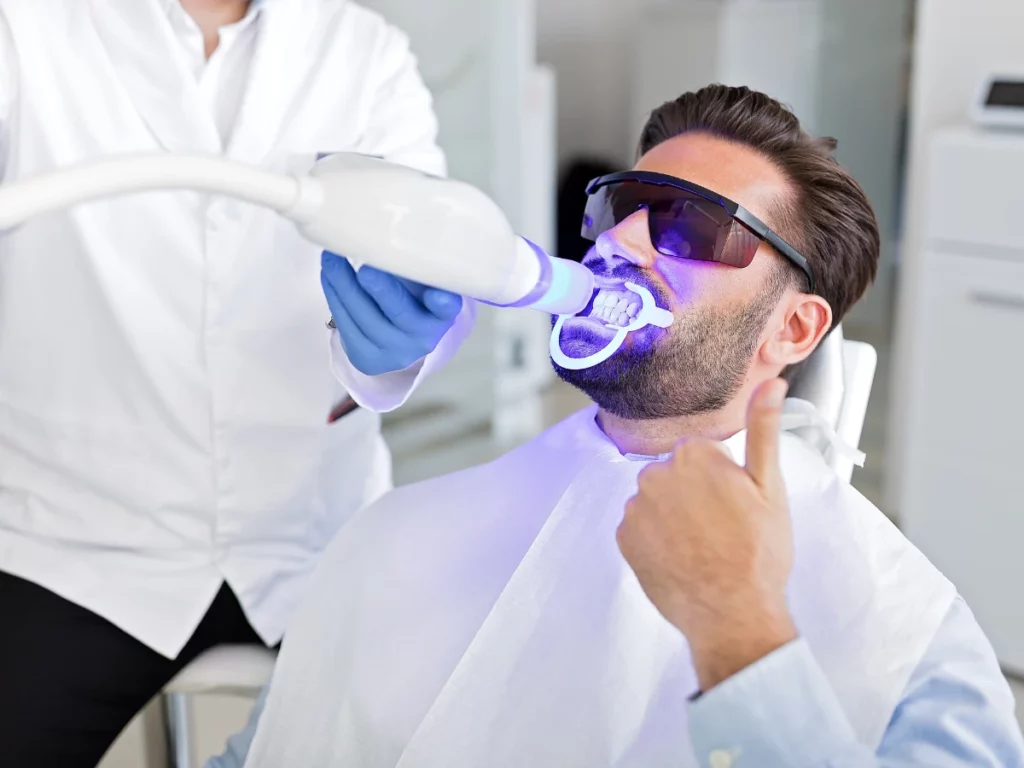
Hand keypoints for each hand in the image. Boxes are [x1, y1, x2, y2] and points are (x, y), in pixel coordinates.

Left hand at [321, 251, 463, 375]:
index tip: (437, 293)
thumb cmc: (413, 296)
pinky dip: (335, 298)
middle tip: (366, 267)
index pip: (447, 308)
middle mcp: (423, 337)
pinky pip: (347, 328)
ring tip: (331, 258)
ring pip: (366, 320)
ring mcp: (395, 352)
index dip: (442, 302)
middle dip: (381, 290)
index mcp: (442, 315)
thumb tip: (387, 220)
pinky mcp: (367, 358)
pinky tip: (329, 276)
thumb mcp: (422, 280)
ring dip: (344, 286)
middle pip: (400, 314)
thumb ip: (414, 260)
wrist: (400, 338)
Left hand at [617, 379, 796, 690]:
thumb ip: (764, 430)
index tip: (735, 505)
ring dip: (673, 517)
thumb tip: (770, 384)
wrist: (732, 614)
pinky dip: (655, 540)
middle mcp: (654, 474)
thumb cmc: (758, 552)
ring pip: (656, 502)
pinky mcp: (623, 540)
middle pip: (675, 475)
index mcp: (691, 455)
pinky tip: (680, 558)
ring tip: (702, 547)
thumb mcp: (769, 487)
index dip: (722, 479)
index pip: (701, 454)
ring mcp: (635, 509)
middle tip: (722, 529)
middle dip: (694, 495)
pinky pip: (639, 529)